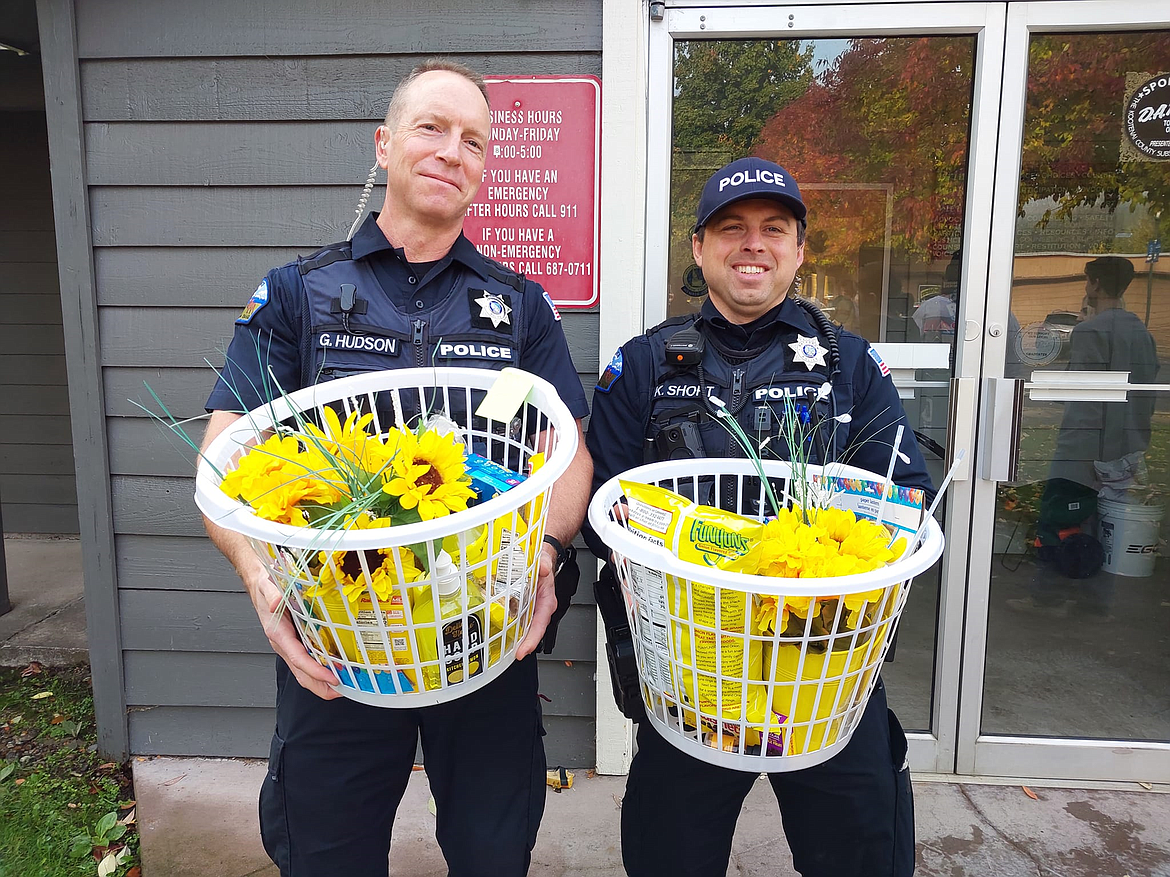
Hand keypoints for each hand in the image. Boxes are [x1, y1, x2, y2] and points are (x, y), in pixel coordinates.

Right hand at [243, 564, 340, 699]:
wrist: (258, 581)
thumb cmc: (265, 584)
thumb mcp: (268, 585)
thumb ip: (273, 593)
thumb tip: (277, 602)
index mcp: (278, 633)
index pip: (298, 659)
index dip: (315, 671)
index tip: (332, 678)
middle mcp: (283, 643)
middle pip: (302, 673)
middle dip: (321, 686)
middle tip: (343, 690)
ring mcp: (289, 644)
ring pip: (304, 670)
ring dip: (321, 681)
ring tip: (343, 685)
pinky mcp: (295, 640)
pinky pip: (307, 659)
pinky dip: (320, 668)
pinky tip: (335, 667)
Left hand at [515, 543, 557, 659]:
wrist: (542, 558)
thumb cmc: (544, 563)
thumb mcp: (545, 560)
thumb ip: (544, 563)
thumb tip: (543, 568)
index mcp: (547, 601)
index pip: (540, 624)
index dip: (532, 639)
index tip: (523, 650)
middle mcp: (539, 608)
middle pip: (532, 631)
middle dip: (523, 644)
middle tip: (512, 655)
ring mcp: (531, 609)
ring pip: (525, 628)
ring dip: (517, 639)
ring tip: (504, 650)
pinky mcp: (523, 607)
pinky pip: (518, 620)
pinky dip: (511, 628)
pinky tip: (501, 632)